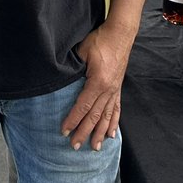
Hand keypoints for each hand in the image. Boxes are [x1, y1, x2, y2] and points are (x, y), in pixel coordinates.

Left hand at [61, 26, 132, 149]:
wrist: (120, 34)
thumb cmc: (99, 41)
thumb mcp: (82, 52)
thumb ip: (74, 68)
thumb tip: (61, 79)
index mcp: (98, 82)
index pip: (83, 106)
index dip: (73, 120)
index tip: (64, 131)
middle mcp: (108, 90)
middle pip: (94, 116)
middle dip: (84, 132)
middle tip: (75, 146)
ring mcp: (114, 90)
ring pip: (106, 116)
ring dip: (99, 133)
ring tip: (95, 148)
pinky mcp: (118, 88)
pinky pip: (116, 109)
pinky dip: (113, 123)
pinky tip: (111, 134)